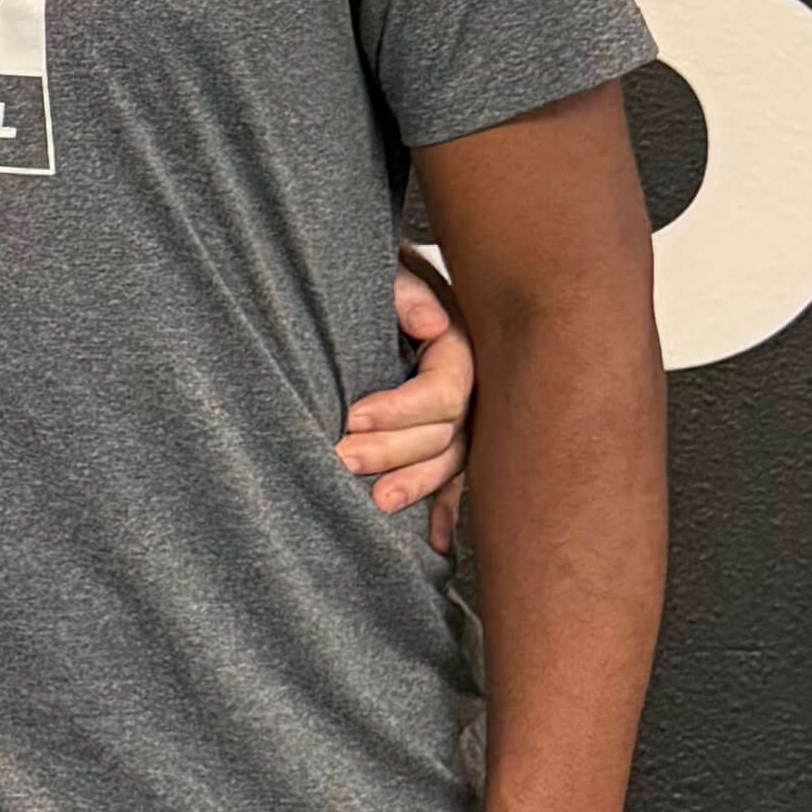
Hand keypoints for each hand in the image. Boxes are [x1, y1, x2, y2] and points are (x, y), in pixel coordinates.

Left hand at [336, 252, 472, 548]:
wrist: (377, 273)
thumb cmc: (377, 269)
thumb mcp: (389, 266)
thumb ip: (404, 291)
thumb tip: (432, 324)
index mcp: (460, 342)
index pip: (445, 391)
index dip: (399, 410)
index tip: (350, 416)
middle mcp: (471, 383)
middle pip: (446, 433)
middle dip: (394, 452)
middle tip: (341, 461)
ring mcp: (463, 413)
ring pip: (451, 461)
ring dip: (416, 485)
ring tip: (376, 504)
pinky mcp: (446, 433)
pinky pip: (454, 478)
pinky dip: (445, 510)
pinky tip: (436, 545)